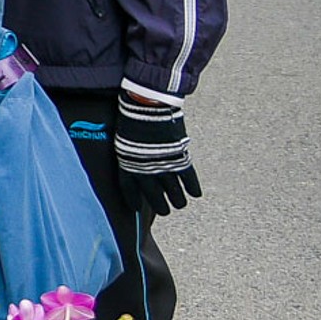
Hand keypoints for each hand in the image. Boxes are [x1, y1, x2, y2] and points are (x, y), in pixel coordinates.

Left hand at [114, 87, 201, 215]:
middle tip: (164, 211)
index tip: (136, 208)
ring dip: (178, 200)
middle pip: (154, 196)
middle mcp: (145, 171)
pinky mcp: (179, 159)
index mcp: (127, 165)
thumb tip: (132, 157)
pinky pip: (188, 179)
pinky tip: (196, 194)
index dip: (133, 200)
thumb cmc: (131, 119)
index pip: (129, 190)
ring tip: (180, 205)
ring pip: (173, 192)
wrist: (146, 108)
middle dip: (160, 205)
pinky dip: (193, 187)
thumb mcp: (124, 138)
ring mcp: (164, 166)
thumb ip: (129, 153)